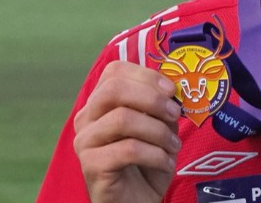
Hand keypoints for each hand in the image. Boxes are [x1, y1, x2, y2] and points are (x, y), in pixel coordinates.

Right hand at [73, 61, 181, 202]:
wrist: (136, 200)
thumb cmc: (146, 162)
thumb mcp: (158, 127)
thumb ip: (161, 106)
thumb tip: (173, 89)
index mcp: (100, 103)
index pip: (115, 71)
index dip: (146, 75)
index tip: (171, 90)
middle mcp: (87, 118)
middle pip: (113, 89)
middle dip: (152, 98)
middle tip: (175, 114)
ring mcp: (85, 141)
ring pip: (123, 119)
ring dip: (158, 131)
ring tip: (173, 146)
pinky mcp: (91, 165)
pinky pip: (128, 149)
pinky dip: (155, 154)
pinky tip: (165, 162)